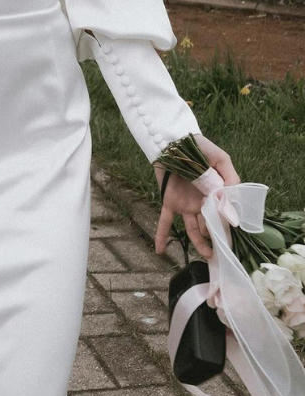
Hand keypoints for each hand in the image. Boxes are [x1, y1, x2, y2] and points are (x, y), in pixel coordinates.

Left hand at [153, 134, 239, 260]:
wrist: (172, 140)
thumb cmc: (199, 148)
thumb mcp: (221, 159)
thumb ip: (231, 177)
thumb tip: (234, 200)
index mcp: (216, 195)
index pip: (224, 216)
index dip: (229, 228)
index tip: (234, 242)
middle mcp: (201, 203)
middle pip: (210, 226)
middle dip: (216, 239)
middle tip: (222, 252)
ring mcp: (185, 204)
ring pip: (193, 229)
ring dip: (199, 243)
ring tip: (207, 255)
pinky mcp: (169, 201)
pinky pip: (165, 220)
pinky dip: (161, 235)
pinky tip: (160, 251)